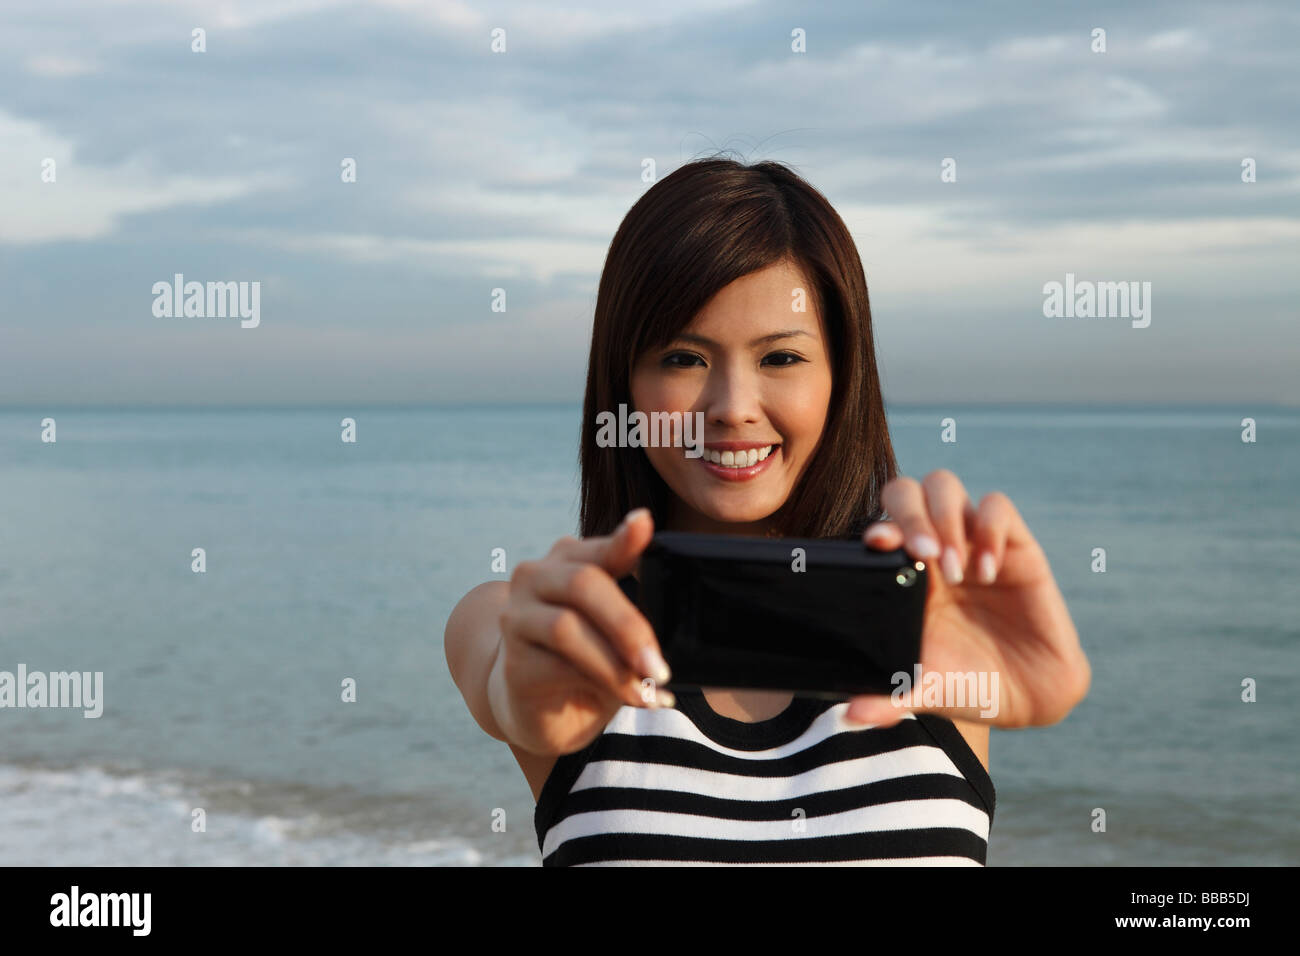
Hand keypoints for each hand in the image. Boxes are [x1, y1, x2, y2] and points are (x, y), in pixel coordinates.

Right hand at [491, 508, 672, 755]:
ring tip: (647, 690)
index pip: (600, 548)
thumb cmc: (589, 662)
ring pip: (566, 628)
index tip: (644, 522)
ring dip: (614, 663)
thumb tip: (670, 634)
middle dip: (627, 626)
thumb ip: (635, 620)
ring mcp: (517, 617)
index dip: (623, 538)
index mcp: (570, 561)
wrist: (542, 710)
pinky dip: (600, 683)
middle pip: (583, 584)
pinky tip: (628, 697)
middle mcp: (536, 578)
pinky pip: (557, 666)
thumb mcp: (619, 635)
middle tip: (659, 666)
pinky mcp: (513, 661)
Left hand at [847, 470, 1089, 728]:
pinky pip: (997, 507)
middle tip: (924, 557)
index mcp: (904, 576)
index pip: (881, 528)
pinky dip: (989, 527)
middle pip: (907, 493)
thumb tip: (851, 713)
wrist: (1029, 698)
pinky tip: (988, 569)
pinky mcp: (1015, 546)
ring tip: (955, 569)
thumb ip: (890, 698)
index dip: (877, 526)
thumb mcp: (926, 691)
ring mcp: (972, 542)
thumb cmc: (969, 686)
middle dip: (910, 515)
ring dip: (945, 519)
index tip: (876, 545)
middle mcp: (934, 550)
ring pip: (945, 488)